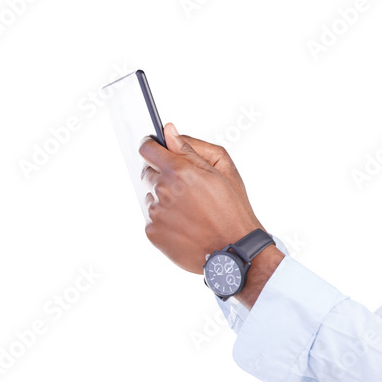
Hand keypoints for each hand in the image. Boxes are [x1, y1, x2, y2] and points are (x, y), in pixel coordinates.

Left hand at [139, 122, 264, 274]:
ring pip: (151, 197)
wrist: (234, 250)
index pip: (147, 149)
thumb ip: (190, 149)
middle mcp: (162, 190)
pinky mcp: (153, 233)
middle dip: (162, 175)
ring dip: (164, 199)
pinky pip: (152, 219)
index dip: (152, 147)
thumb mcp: (221, 171)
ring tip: (190, 211)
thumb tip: (168, 130)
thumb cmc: (232, 209)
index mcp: (179, 171)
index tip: (157, 149)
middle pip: (148, 173)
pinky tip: (185, 226)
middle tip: (186, 188)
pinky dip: (164, 220)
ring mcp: (155, 213)